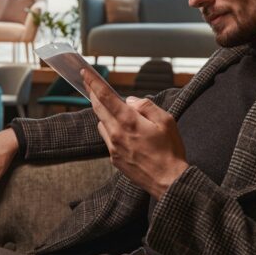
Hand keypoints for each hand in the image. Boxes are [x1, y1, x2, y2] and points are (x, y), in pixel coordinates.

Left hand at [82, 68, 187, 198]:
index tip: (85, 73)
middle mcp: (116, 133)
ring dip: (104, 114)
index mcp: (129, 121)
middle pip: (98, 108)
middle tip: (91, 84)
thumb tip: (130, 100)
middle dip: (94, 94)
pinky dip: (111, 130)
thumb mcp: (166, 121)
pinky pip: (107, 138)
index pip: (105, 96)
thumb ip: (146, 106)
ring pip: (101, 123)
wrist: (169, 181)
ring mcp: (113, 147)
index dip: (93, 82)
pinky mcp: (114, 158)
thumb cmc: (170, 151)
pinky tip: (124, 132)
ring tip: (115, 111)